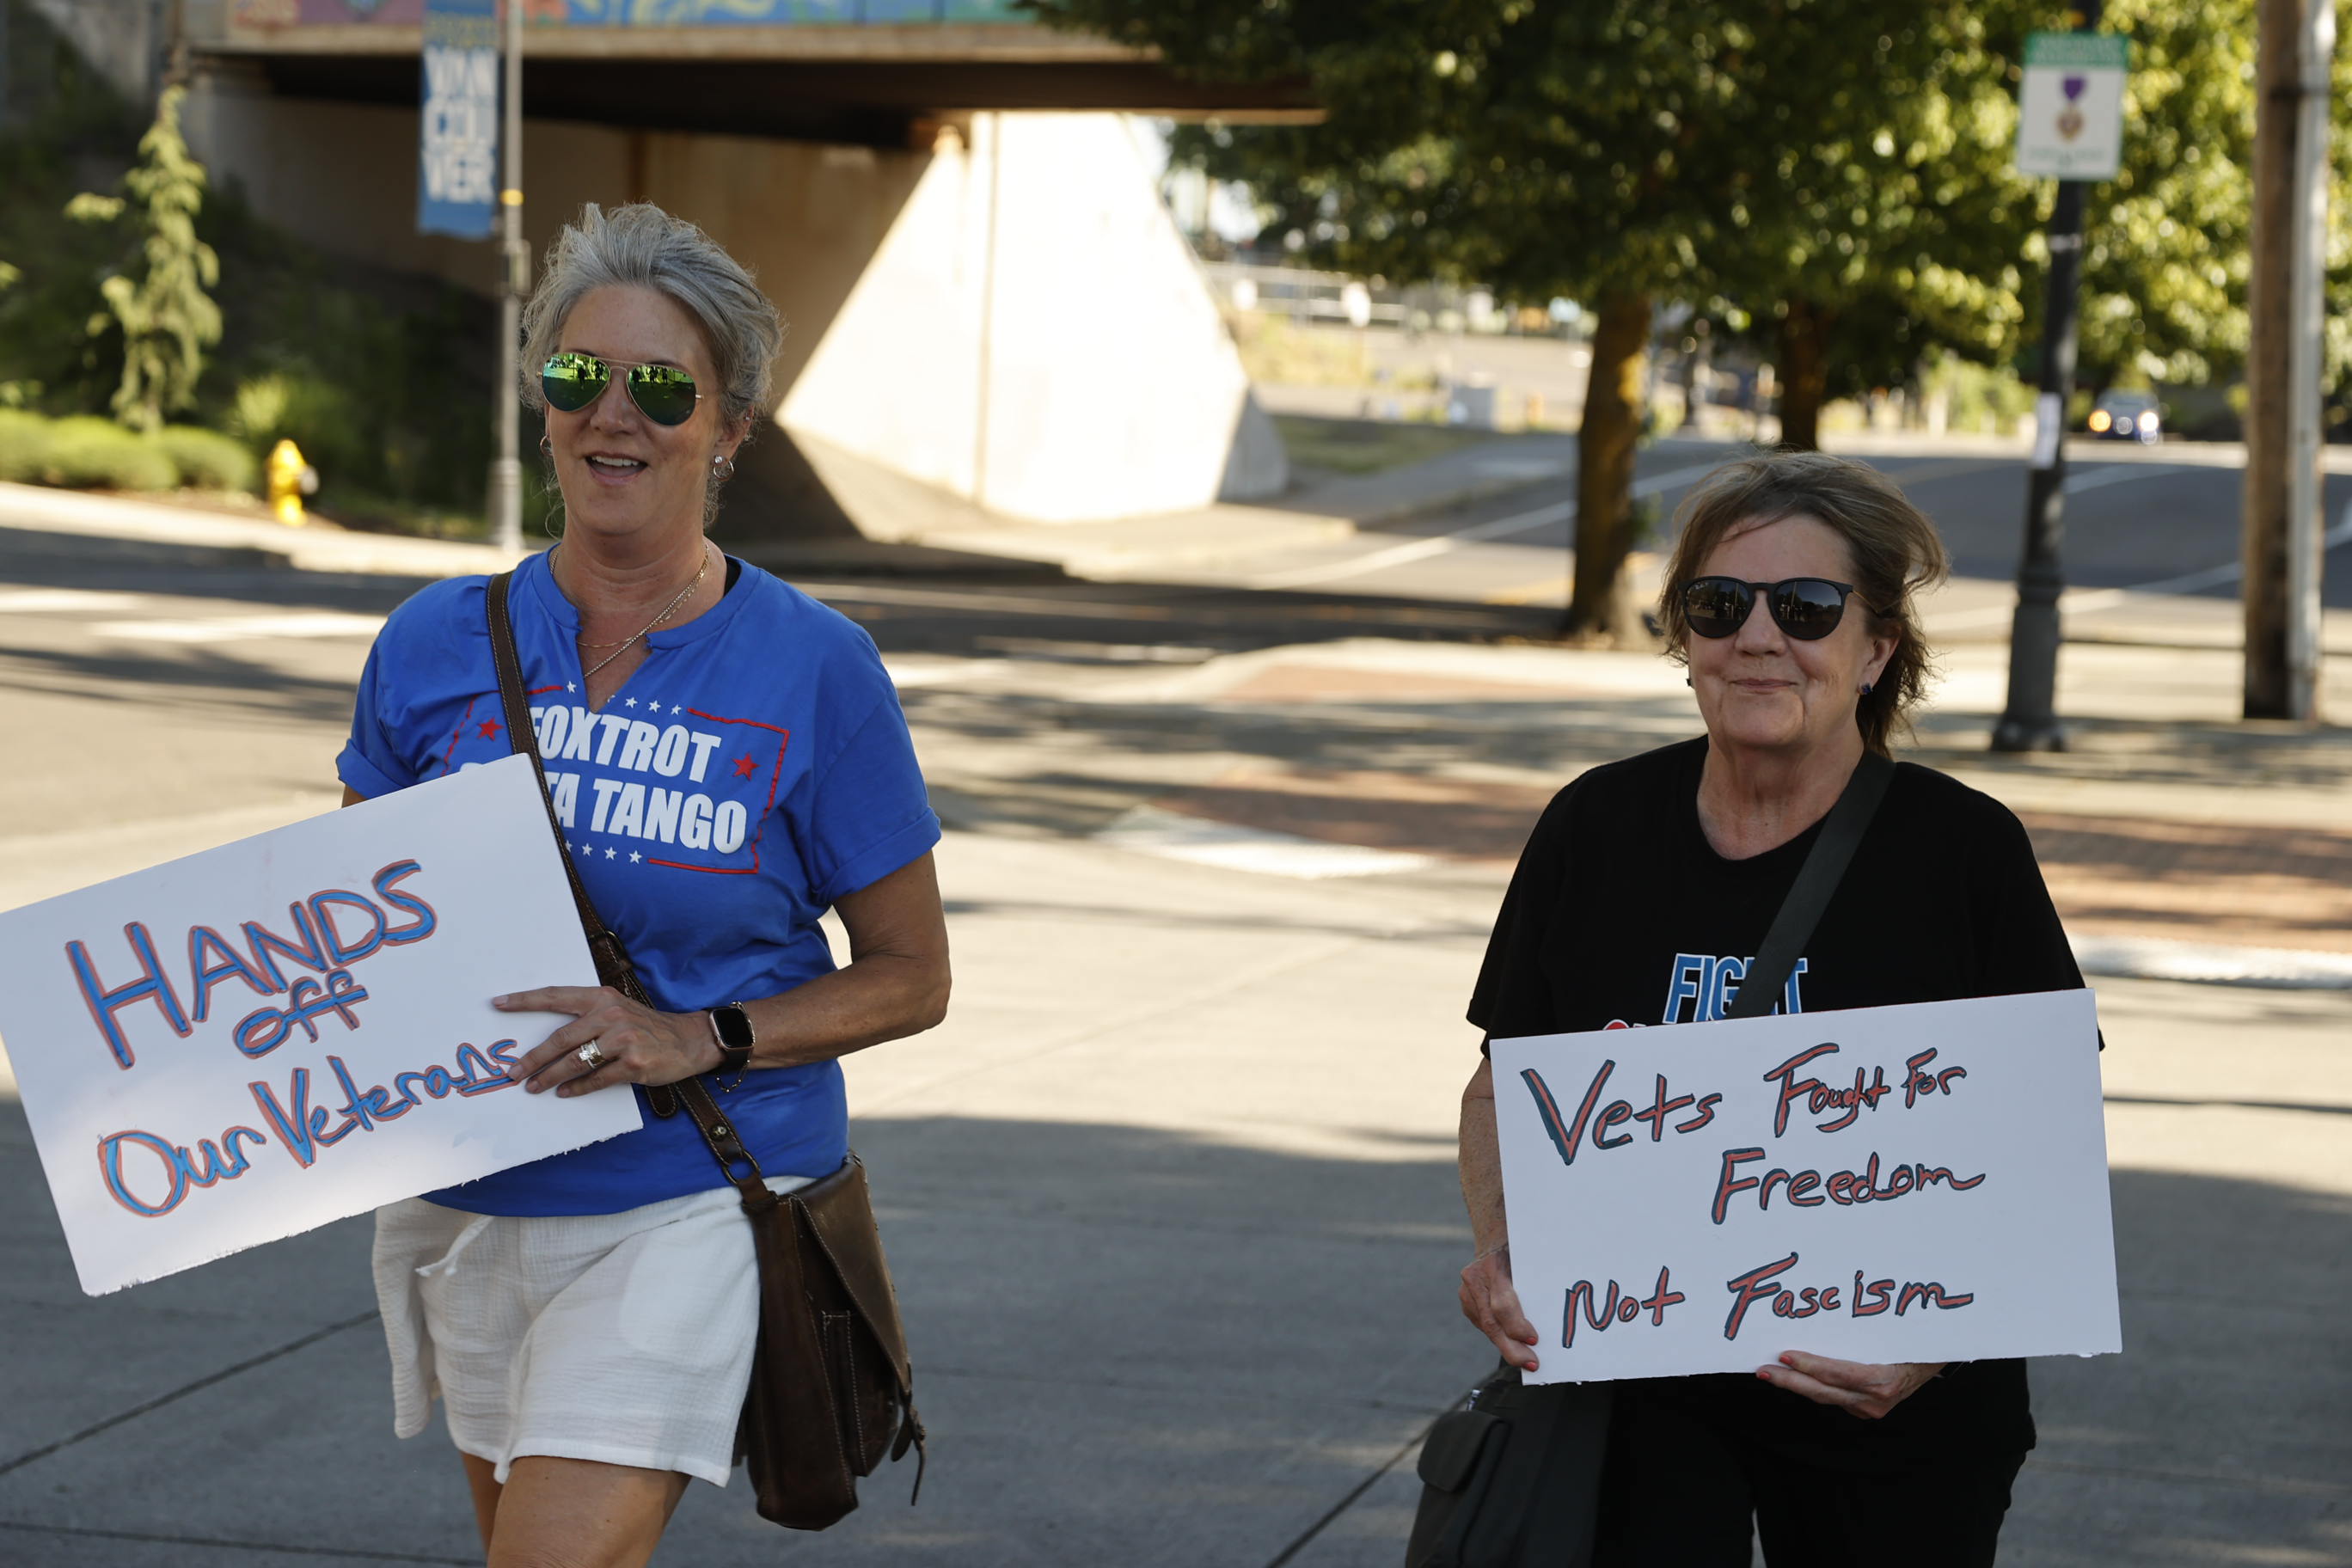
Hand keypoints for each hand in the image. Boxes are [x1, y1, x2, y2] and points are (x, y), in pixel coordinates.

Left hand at [494, 986, 721, 1097]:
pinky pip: (596, 1080)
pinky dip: (577, 1088)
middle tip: (513, 1072)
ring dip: (549, 1077)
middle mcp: (611, 1015)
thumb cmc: (647, 1027)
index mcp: (602, 998)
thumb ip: (587, 1017)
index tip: (498, 1004)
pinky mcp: (634, 1064)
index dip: (526, 1001)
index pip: (556, 996)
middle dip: (532, 1058)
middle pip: (560, 1038)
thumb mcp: (618, 1010)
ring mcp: (624, 1040)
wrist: (689, 1040)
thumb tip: (548, 1038)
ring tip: (533, 1087)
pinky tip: (564, 1093)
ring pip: (574, 1062)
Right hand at [1459, 1244, 1542, 1372]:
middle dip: (1513, 1347)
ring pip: (1487, 1327)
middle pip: (1492, 1323)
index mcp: (1493, 1266)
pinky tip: (1513, 1344)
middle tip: (1532, 1363)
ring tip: (1527, 1360)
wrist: (1493, 1241)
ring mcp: (1466, 1292)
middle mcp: (1474, 1279)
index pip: (1502, 1304)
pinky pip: (1484, 1325)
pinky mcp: (1466, 1302)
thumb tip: (1553, 1318)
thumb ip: (1533, 1285)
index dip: (1517, 1325)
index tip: (1534, 1340)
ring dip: (1507, 1345)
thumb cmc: (1518, 1252)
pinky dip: (1500, 1335)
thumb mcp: (1528, 1261)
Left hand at [1758, 1351, 1942, 1418]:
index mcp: (1883, 1380)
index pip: (1838, 1375)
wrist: (1938, 1359)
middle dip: (1790, 1381)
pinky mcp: (1867, 1410)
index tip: (1785, 1356)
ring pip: (1825, 1397)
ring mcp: (1871, 1408)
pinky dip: (1814, 1386)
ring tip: (1771, 1372)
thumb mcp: (1894, 1333)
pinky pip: (1835, 1398)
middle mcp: (1876, 1400)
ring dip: (1797, 1384)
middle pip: (1824, 1391)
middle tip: (1763, 1369)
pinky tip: (1795, 1377)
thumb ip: (1860, 1334)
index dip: (1810, 1367)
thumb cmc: (1916, 1341)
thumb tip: (1822, 1313)